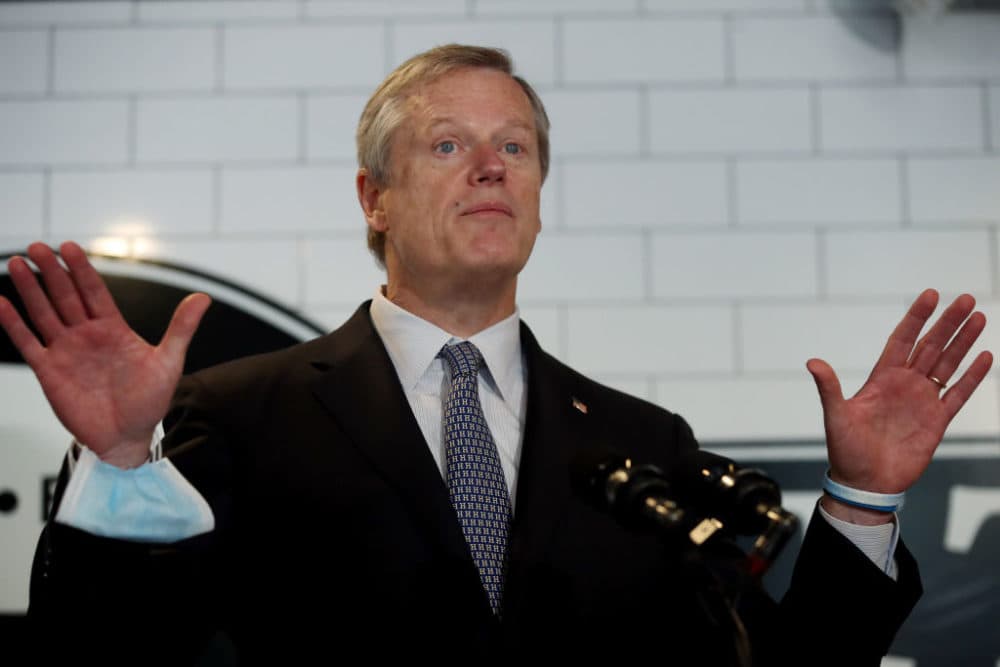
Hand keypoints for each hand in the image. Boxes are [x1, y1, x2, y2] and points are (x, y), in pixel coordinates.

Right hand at [0, 242, 209, 467]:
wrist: (127, 437)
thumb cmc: (149, 401)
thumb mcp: (169, 362)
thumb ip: (181, 328)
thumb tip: (203, 298)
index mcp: (114, 329)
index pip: (94, 292)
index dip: (82, 269)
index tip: (70, 247)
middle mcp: (87, 335)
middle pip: (66, 296)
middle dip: (52, 271)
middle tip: (39, 246)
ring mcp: (66, 351)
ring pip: (44, 313)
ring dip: (31, 289)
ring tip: (18, 262)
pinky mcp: (49, 371)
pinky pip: (27, 343)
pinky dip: (13, 324)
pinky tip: (1, 303)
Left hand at [807, 289, 991, 521]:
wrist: (865, 483)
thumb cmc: (846, 450)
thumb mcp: (835, 416)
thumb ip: (829, 388)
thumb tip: (812, 362)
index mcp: (881, 378)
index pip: (902, 340)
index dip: (916, 318)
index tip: (930, 294)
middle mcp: (904, 384)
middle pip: (930, 346)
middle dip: (947, 323)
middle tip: (965, 299)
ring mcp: (922, 401)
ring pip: (947, 364)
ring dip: (963, 342)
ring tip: (979, 318)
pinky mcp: (937, 421)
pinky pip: (958, 394)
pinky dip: (972, 377)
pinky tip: (985, 357)